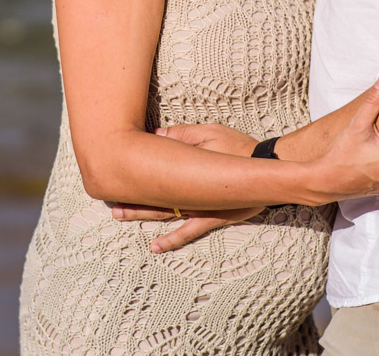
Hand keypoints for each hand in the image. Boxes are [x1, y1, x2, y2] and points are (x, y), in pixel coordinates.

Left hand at [107, 124, 261, 252]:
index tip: (114, 172)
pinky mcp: (213, 217)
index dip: (134, 173)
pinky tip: (156, 246)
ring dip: (141, 214)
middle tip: (109, 200)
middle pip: (154, 195)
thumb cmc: (240, 146)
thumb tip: (156, 136)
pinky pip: (188, 231)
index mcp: (188, 169)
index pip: (155, 171)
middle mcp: (191, 192)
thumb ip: (183, 136)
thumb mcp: (211, 132)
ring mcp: (201, 207)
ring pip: (164, 213)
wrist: (270, 168)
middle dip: (131, 196)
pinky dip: (171, 239)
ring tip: (119, 215)